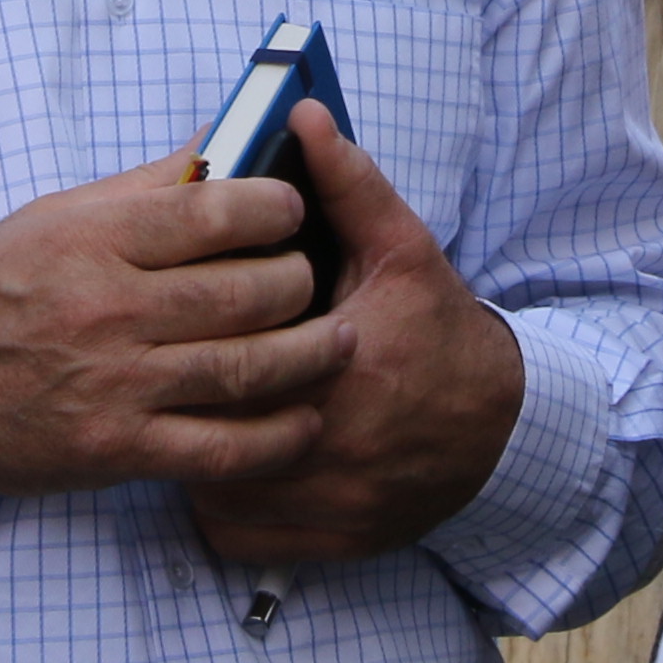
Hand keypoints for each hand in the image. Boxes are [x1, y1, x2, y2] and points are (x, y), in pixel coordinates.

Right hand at [0, 152, 353, 501]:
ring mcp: (118, 384)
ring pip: (248, 367)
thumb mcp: (54, 217)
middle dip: (300, 279)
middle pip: (246, 292)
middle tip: (314, 276)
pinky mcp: (121, 447)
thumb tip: (221, 142)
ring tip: (340, 339)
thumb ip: (144, 185)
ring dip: (311, 354)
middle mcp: (110, 309)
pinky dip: (277, 437)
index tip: (292, 207)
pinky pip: (222, 447)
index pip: (213, 212)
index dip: (273, 206)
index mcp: (94, 240)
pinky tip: (305, 422)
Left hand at [185, 110, 527, 568]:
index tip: (174, 319)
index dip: (191, 339)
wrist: (497, 430)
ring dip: (191, 451)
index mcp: (343, 367)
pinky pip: (235, 534)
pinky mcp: (326, 545)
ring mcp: (328, 505)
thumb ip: (348, 185)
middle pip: (212, 426)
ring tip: (187, 409)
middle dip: (181, 396)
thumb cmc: (438, 331)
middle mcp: (333, 446)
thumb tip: (304, 117)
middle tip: (165, 364)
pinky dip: (219, 505)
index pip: (231, 358)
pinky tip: (220, 462)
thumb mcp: (401, 249)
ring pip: (213, 485)